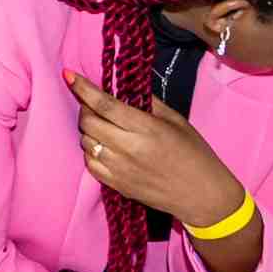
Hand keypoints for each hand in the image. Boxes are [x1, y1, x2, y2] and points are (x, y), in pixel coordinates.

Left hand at [66, 73, 242, 225]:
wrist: (204, 197)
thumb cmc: (195, 154)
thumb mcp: (177, 122)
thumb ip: (148, 103)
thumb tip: (123, 89)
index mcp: (146, 129)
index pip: (104, 104)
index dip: (83, 88)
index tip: (69, 74)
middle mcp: (129, 149)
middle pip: (88, 122)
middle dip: (85, 109)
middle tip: (94, 106)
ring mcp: (120, 170)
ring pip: (86, 143)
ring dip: (88, 131)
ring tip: (103, 127)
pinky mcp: (118, 186)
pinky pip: (90, 165)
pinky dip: (91, 152)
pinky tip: (104, 148)